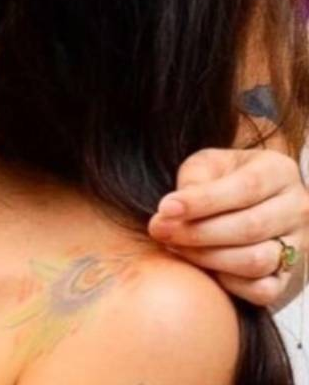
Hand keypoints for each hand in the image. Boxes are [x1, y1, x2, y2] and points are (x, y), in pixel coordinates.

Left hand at [148, 146, 307, 307]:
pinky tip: (204, 269)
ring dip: (207, 257)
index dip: (202, 201)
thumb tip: (172, 211)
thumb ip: (194, 181)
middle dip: (197, 232)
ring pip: (256, 261)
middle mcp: (297, 209)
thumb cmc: (221, 178)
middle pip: (249, 228)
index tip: (164, 209)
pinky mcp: (289, 278)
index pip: (245, 188)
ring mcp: (299, 246)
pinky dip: (230, 284)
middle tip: (160, 231)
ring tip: (175, 247)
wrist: (249, 202)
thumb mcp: (208, 165)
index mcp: (279, 171)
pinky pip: (263, 290)